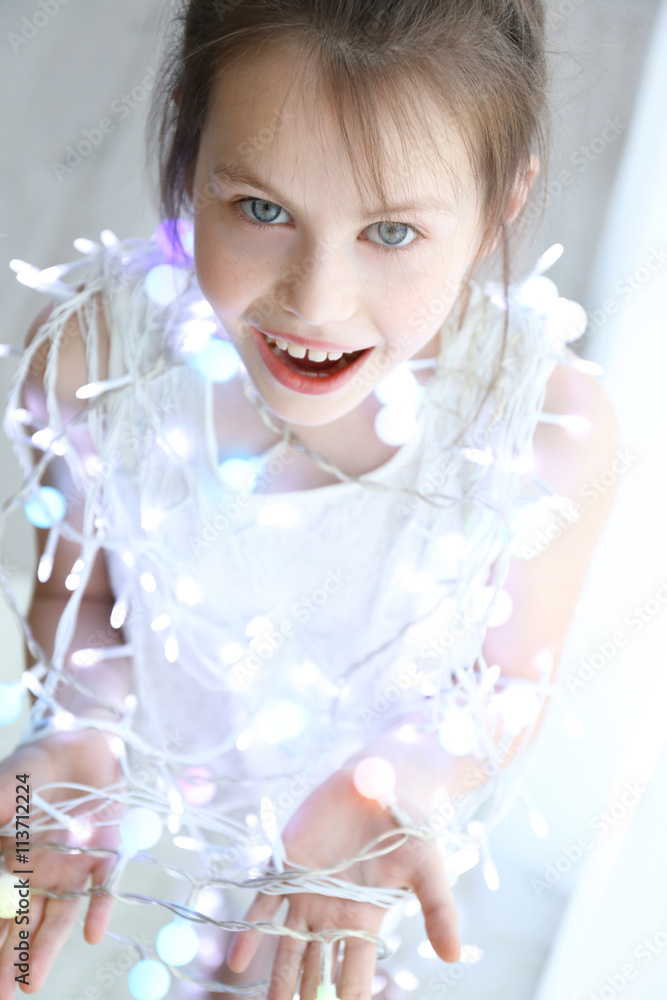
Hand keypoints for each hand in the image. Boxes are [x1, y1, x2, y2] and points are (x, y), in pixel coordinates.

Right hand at [0, 724, 124, 997]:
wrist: (85, 740)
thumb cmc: (37, 763)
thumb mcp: (8, 781)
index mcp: (9, 859)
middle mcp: (39, 871)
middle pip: (22, 922)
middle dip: (10, 959)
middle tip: (3, 996)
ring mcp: (72, 866)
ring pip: (57, 915)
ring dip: (46, 949)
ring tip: (32, 985)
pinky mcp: (106, 853)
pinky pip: (103, 886)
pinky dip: (99, 907)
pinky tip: (91, 933)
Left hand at [225, 766, 459, 999]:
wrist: (379, 782)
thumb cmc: (407, 826)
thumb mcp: (427, 867)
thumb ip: (438, 910)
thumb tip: (454, 956)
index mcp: (365, 917)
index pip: (354, 969)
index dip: (349, 996)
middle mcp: (332, 911)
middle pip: (317, 965)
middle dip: (308, 996)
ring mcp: (306, 892)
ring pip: (288, 944)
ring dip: (276, 979)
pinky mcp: (285, 866)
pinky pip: (263, 905)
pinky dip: (250, 932)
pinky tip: (238, 962)